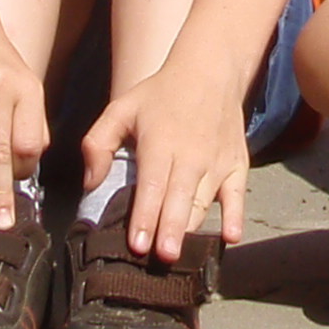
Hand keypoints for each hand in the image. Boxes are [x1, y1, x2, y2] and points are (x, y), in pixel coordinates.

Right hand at [0, 23, 48, 231]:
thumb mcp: (23, 87)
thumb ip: (29, 124)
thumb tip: (29, 166)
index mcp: (27, 90)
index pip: (30, 142)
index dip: (22, 172)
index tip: (12, 199)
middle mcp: (0, 87)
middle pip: (1, 150)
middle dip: (0, 194)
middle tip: (0, 227)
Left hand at [86, 55, 248, 263]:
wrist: (210, 70)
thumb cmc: (161, 94)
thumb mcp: (121, 108)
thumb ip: (98, 143)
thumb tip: (91, 183)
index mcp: (160, 142)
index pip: (152, 186)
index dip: (144, 217)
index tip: (137, 244)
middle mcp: (190, 155)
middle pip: (179, 199)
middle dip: (170, 230)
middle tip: (162, 258)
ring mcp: (216, 162)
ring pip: (203, 202)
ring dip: (192, 229)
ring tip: (181, 258)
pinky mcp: (237, 165)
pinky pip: (237, 195)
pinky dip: (235, 216)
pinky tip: (230, 237)